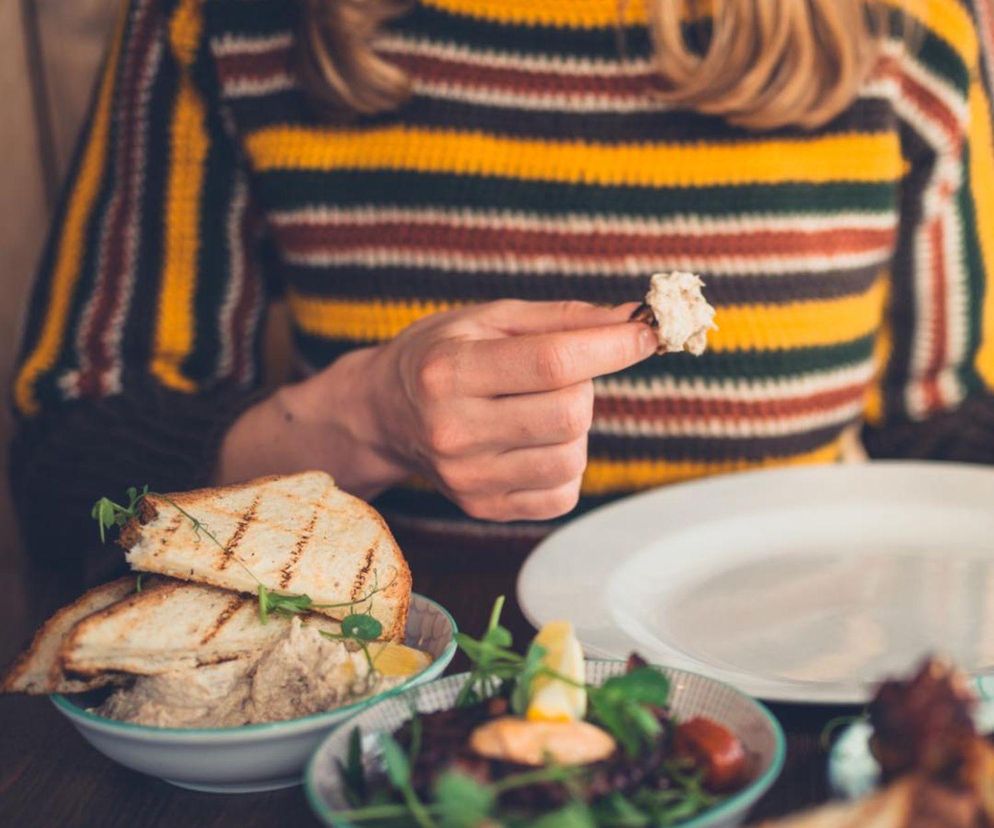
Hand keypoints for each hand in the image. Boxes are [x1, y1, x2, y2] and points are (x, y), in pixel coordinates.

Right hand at [344, 300, 656, 520]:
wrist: (385, 413)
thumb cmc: (443, 354)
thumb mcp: (489, 318)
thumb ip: (562, 320)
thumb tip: (635, 321)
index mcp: (449, 372)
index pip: (552, 363)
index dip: (612, 347)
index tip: (647, 333)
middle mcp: (453, 431)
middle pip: (570, 415)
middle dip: (584, 387)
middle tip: (560, 374)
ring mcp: (467, 478)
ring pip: (572, 457)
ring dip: (574, 427)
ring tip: (539, 407)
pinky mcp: (483, 507)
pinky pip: (562, 493)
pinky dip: (565, 464)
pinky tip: (534, 441)